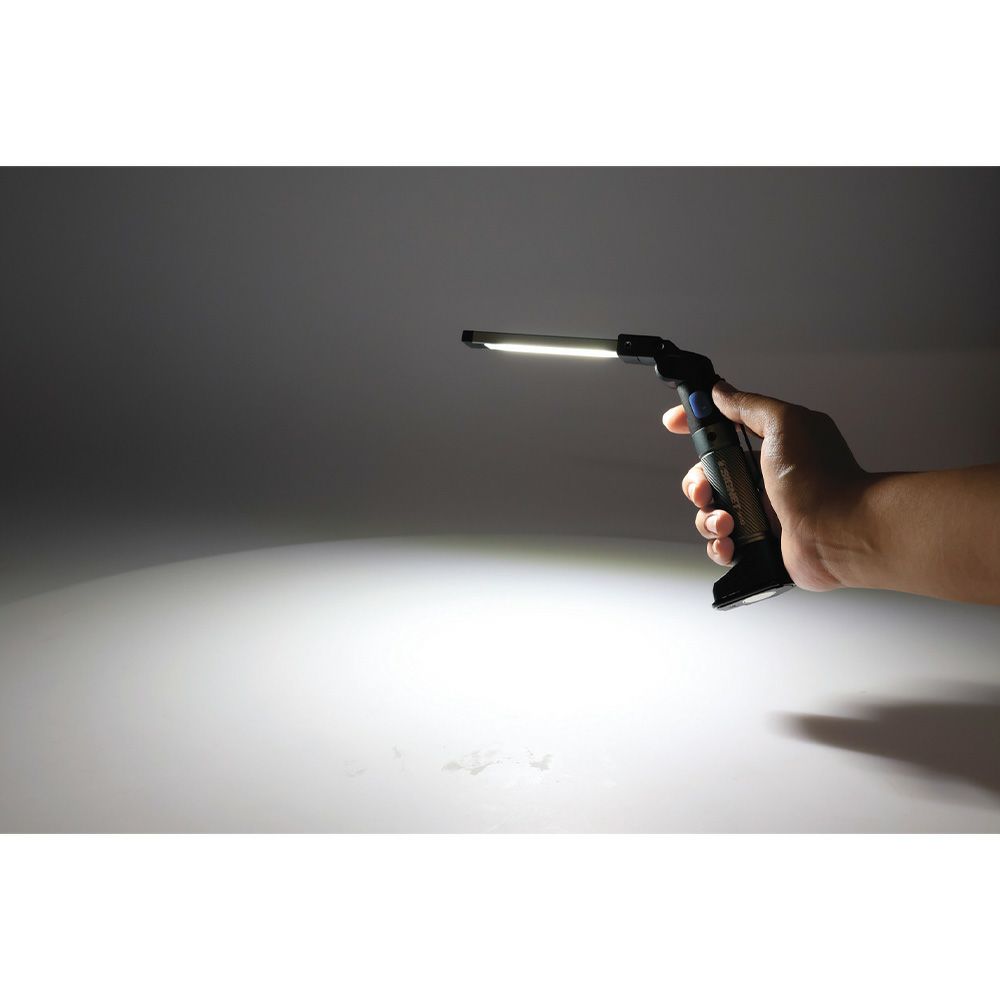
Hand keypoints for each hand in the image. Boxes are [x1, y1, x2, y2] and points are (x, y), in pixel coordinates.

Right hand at [662, 381, 872, 591]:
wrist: (841, 532)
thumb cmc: (821, 478)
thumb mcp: (784, 424)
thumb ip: (749, 405)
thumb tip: (721, 391)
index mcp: (769, 448)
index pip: (723, 431)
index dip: (696, 426)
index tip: (674, 423)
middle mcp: (764, 479)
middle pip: (708, 476)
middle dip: (697, 484)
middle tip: (705, 490)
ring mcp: (762, 513)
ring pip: (711, 512)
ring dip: (708, 518)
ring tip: (727, 523)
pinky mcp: (760, 545)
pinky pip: (723, 545)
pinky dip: (719, 546)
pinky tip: (729, 544)